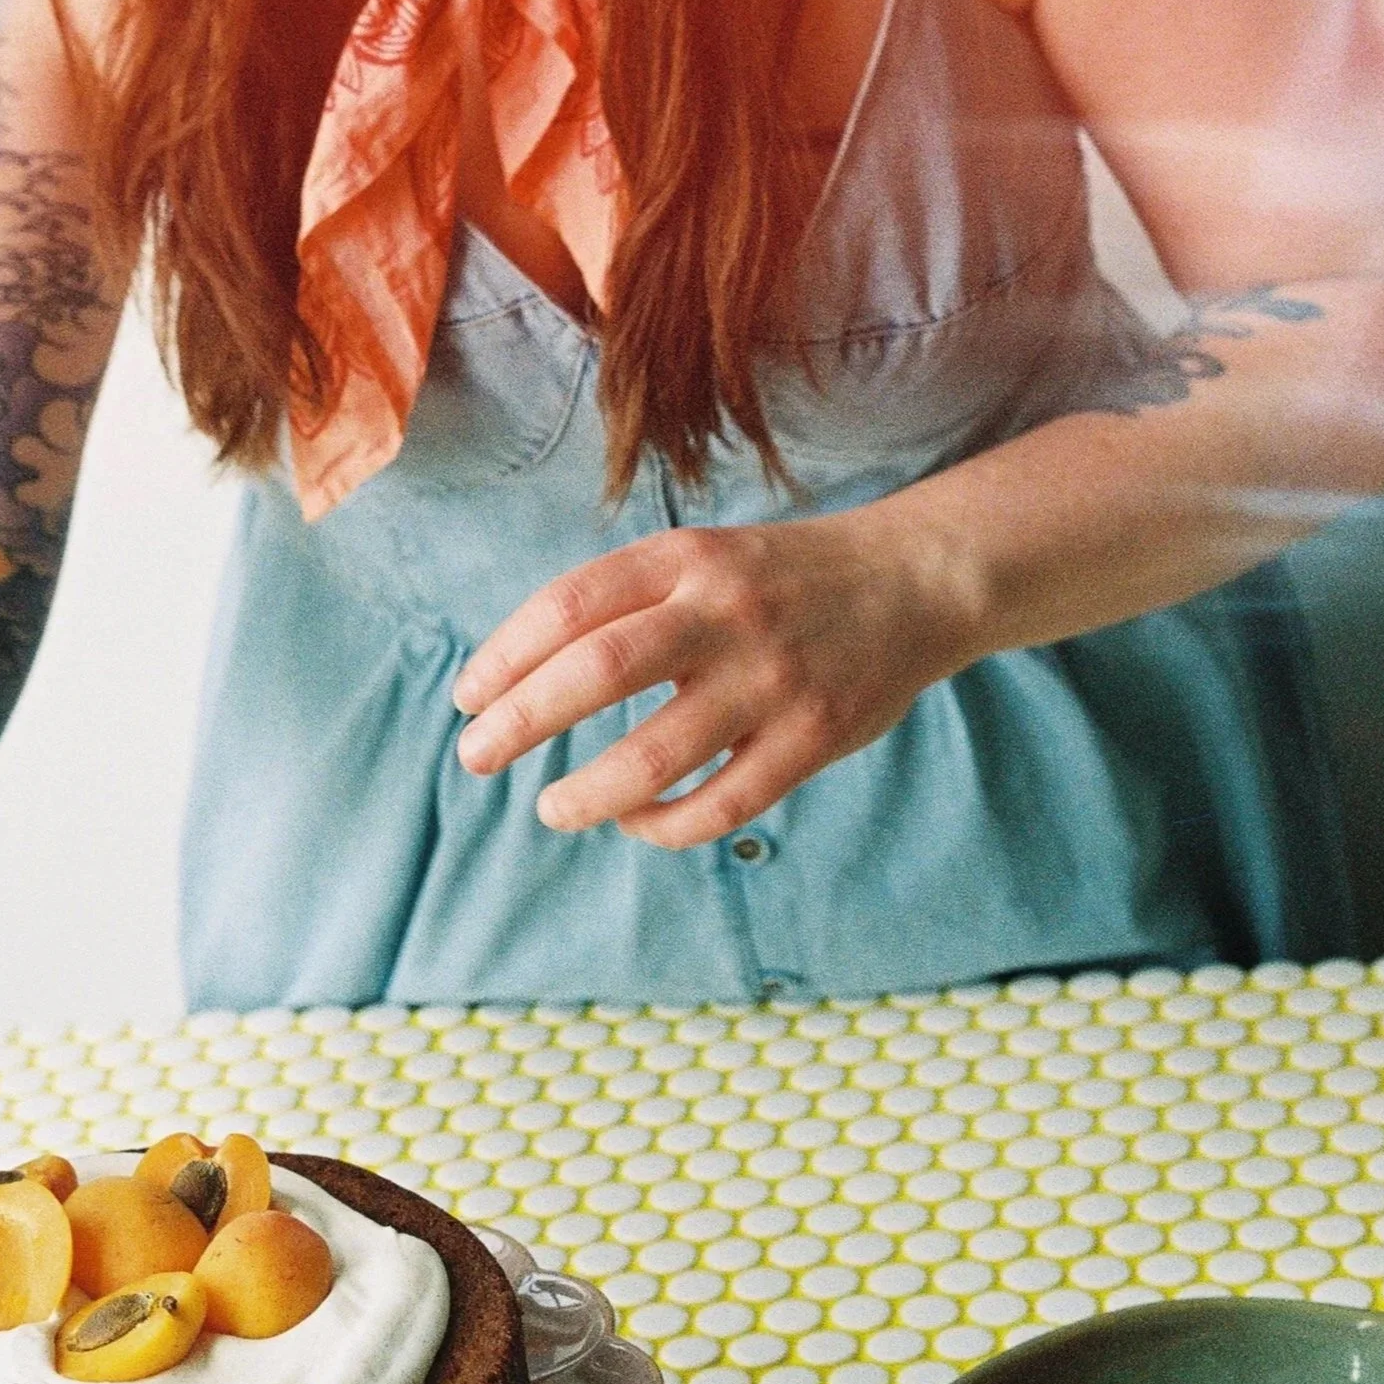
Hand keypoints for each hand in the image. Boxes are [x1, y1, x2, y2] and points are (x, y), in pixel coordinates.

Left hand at [453, 512, 976, 847]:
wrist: (915, 580)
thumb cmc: (780, 581)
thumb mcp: (702, 557)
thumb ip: (625, 603)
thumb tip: (516, 679)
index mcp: (685, 559)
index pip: (568, 605)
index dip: (504, 656)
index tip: (468, 698)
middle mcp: (724, 613)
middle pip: (595, 672)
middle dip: (518, 721)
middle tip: (474, 757)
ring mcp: (771, 678)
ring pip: (655, 753)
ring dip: (585, 792)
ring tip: (550, 807)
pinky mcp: (813, 737)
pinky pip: (722, 803)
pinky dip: (664, 826)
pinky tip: (633, 822)